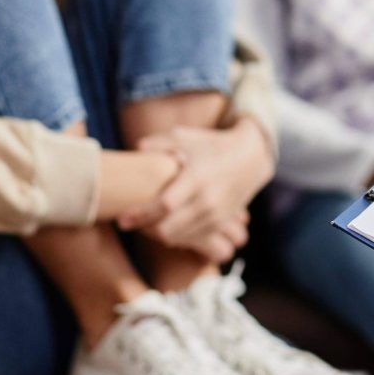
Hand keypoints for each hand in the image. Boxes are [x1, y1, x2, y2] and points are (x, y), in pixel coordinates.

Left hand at [118, 117, 273, 259]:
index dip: (141, 214)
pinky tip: (165, 226)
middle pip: (169, 228)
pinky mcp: (222, 222)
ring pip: (180, 237)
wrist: (251, 157)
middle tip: (130, 223)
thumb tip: (135, 151)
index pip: (164, 205)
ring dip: (160, 234)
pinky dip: (177, 236)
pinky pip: (194, 238)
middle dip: (146, 229)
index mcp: (196, 178)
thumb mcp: (184, 136)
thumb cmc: (211, 144)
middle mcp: (208, 200)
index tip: (122, 219)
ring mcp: (217, 214)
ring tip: (145, 224)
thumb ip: (157, 143)